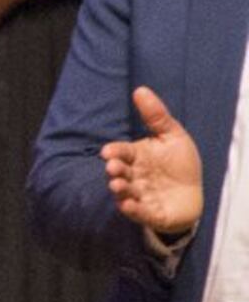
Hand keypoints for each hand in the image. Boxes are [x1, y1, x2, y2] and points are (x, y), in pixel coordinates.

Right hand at [106, 86, 205, 238]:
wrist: (192, 196)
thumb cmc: (179, 165)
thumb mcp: (173, 137)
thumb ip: (156, 116)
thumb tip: (140, 89)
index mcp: (136, 157)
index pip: (121, 152)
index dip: (114, 152)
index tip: (108, 152)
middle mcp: (133, 176)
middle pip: (119, 172)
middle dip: (114, 171)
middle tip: (113, 169)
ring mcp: (140, 195)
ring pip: (125, 192)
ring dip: (119, 190)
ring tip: (117, 186)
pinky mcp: (150, 213)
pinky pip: (139, 212)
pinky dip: (132, 209)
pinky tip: (129, 204)